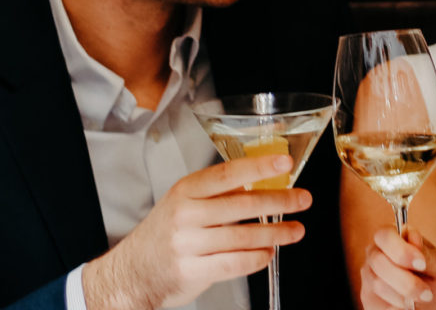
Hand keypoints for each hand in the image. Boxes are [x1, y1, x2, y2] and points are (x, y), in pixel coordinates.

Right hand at [83, 153, 311, 309]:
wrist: (133, 272)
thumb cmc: (165, 234)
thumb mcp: (185, 203)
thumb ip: (218, 194)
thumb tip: (262, 181)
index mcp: (186, 190)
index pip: (227, 173)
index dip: (259, 166)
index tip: (284, 162)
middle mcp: (185, 214)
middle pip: (241, 204)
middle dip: (279, 201)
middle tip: (302, 199)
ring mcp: (187, 244)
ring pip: (242, 237)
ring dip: (275, 233)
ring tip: (295, 230)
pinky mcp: (191, 271)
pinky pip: (234, 264)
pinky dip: (257, 258)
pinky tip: (269, 253)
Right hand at [359, 226, 435, 309]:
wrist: (435, 305)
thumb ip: (430, 253)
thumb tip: (413, 238)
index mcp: (394, 237)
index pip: (386, 235)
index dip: (401, 250)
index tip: (421, 265)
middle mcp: (376, 253)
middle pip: (379, 261)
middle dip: (405, 281)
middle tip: (427, 293)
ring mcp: (369, 276)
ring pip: (378, 285)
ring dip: (404, 296)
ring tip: (422, 299)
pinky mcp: (369, 298)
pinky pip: (378, 304)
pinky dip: (397, 307)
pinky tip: (408, 306)